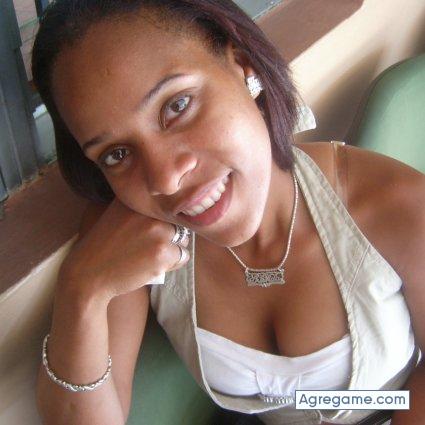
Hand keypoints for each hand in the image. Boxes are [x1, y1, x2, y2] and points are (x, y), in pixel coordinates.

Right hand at [58, 197, 189, 300]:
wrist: (88, 273)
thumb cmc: (104, 245)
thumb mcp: (117, 214)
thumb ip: (140, 206)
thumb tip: (171, 201)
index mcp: (138, 200)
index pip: (170, 203)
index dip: (167, 217)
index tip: (157, 228)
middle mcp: (149, 212)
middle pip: (179, 222)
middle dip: (172, 234)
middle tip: (151, 245)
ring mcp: (158, 232)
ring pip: (184, 239)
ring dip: (174, 249)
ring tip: (152, 255)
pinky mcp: (163, 253)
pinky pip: (183, 256)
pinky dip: (173, 263)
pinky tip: (153, 265)